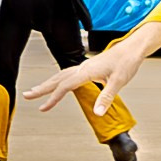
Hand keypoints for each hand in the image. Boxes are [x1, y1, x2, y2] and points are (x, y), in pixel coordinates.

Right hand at [26, 28, 150, 113]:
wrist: (133, 48)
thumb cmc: (127, 61)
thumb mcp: (119, 81)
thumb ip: (107, 97)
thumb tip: (98, 113)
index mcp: (87, 71)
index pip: (65, 86)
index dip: (53, 98)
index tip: (43, 107)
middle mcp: (83, 68)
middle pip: (57, 78)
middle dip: (42, 88)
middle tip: (27, 96)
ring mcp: (85, 66)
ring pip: (61, 75)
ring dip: (48, 83)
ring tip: (36, 91)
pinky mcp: (88, 66)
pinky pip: (68, 74)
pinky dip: (59, 80)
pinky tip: (58, 84)